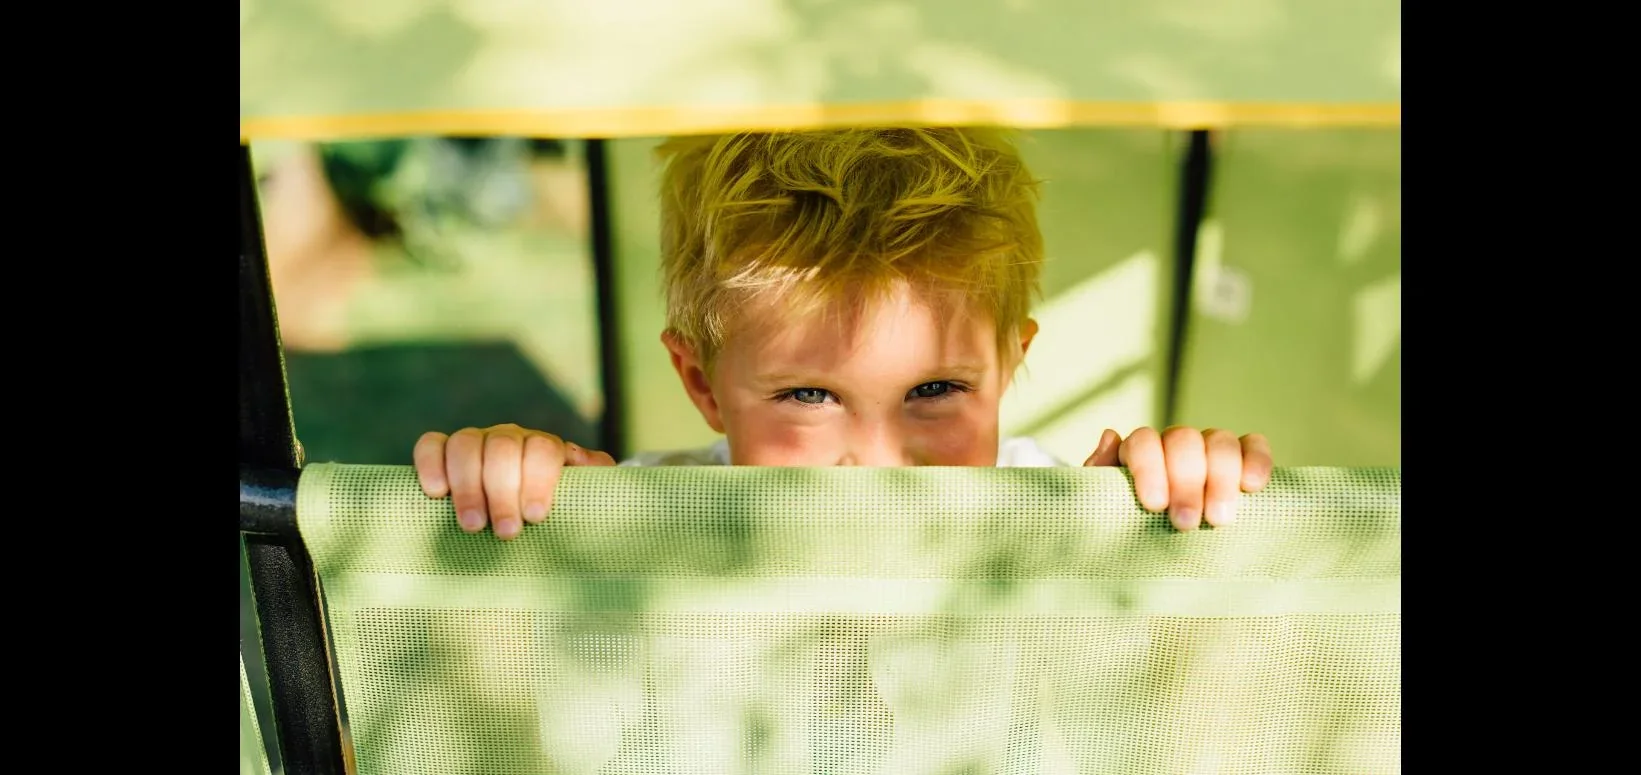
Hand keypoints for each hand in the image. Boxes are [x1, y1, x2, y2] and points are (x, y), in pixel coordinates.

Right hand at [413, 423, 614, 539]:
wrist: (525, 505)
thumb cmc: (556, 508)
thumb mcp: (583, 497)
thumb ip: (596, 482)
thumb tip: (599, 474)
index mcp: (545, 447)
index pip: (543, 450)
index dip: (539, 480)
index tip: (536, 517)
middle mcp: (510, 438)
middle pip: (503, 447)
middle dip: (504, 491)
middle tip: (506, 532)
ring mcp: (476, 442)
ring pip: (466, 444)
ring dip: (468, 485)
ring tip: (473, 526)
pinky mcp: (444, 452)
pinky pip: (431, 445)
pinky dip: (430, 463)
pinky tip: (435, 492)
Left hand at [1083, 427, 1271, 530]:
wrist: (1157, 558)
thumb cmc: (1127, 534)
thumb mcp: (1105, 512)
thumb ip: (1101, 476)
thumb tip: (1111, 436)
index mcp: (1139, 452)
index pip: (1144, 441)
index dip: (1149, 468)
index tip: (1154, 504)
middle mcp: (1175, 444)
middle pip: (1184, 440)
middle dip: (1186, 481)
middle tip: (1185, 524)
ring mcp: (1210, 450)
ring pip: (1219, 441)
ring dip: (1221, 478)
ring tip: (1219, 520)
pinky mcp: (1243, 462)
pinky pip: (1252, 445)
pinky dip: (1256, 460)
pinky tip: (1253, 487)